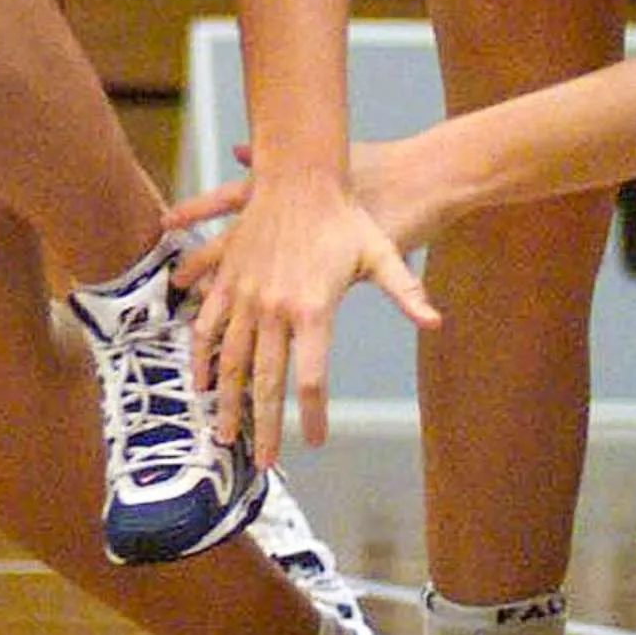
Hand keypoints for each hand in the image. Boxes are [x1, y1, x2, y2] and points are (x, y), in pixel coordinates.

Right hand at [165, 168, 439, 464]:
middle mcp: (275, 307)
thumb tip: (436, 320)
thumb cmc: (345, 215)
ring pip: (231, 360)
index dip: (314, 415)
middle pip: (266, 381)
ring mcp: (246, 292)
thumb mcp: (381, 254)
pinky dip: (201, 354)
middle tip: (262, 461)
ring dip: (227, 401)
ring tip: (223, 433)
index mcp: (313, 308)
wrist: (300, 172)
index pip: (312, 378)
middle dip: (264, 426)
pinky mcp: (228, 277)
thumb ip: (405, 290)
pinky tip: (200, 379)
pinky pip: (208, 323)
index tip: (317, 442)